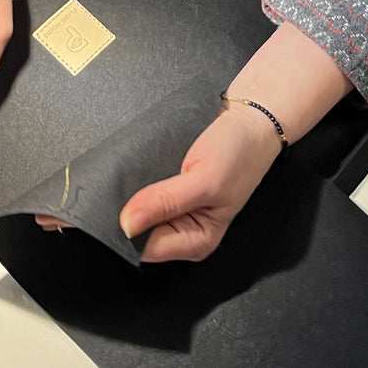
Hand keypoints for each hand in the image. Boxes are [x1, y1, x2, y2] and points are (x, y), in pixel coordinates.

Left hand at [117, 107, 282, 261]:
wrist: (249, 120)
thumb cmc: (240, 152)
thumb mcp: (206, 180)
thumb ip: (167, 203)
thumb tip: (127, 225)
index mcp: (196, 242)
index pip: (145, 248)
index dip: (127, 229)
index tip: (117, 203)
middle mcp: (183, 231)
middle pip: (137, 232)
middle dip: (126, 211)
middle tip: (126, 183)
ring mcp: (174, 211)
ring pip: (136, 211)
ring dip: (127, 194)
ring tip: (132, 173)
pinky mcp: (168, 191)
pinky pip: (140, 192)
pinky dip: (134, 180)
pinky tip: (136, 168)